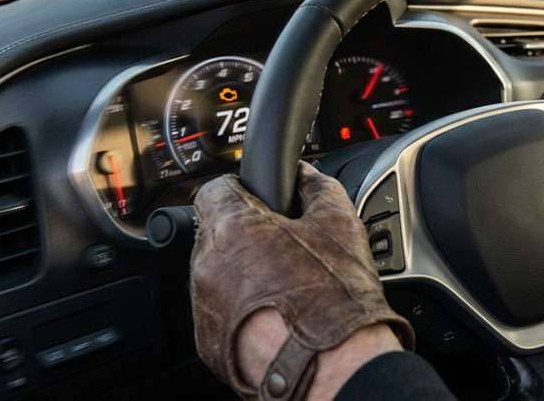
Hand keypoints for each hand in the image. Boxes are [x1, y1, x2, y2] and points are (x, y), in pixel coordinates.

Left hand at [190, 162, 412, 399]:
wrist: (332, 367)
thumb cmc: (334, 300)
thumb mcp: (339, 225)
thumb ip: (318, 186)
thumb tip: (307, 175)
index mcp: (234, 227)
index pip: (215, 188)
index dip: (241, 189)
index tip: (260, 199)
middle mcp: (208, 265)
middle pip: (215, 232)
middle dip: (245, 234)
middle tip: (284, 246)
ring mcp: (203, 306)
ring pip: (216, 273)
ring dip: (242, 272)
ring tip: (285, 286)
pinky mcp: (207, 341)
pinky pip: (219, 310)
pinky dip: (241, 308)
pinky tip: (276, 314)